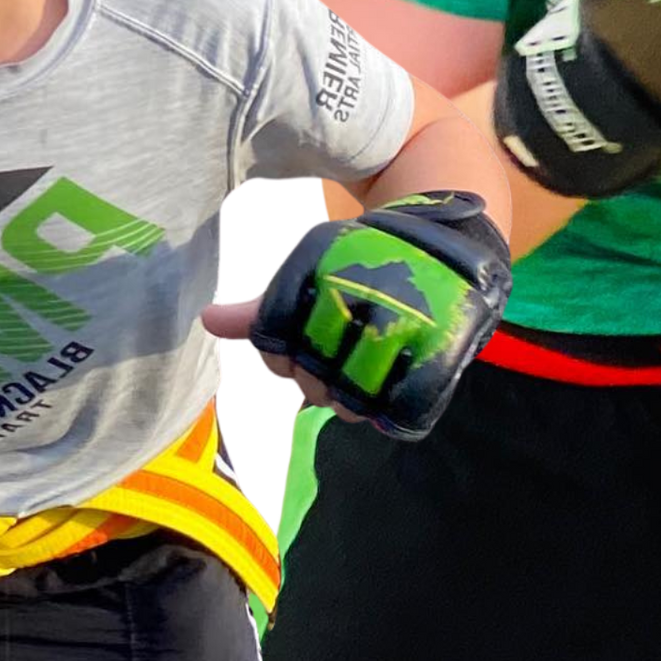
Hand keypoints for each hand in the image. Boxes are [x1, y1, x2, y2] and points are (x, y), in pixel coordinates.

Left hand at [233, 193, 510, 441]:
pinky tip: (384, 391)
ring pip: (347, 403)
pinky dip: (386, 413)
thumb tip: (210, 321)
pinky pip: (397, 415)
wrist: (450, 245)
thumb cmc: (367, 261)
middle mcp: (363, 304)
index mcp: (326, 273)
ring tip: (357, 371)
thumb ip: (266, 306)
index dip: (274, 353)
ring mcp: (404, 336)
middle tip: (330, 356)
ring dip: (345, 397)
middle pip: (307, 378)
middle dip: (309, 376)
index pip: (273, 337)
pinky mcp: (437, 364)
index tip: (290, 346)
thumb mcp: (315, 269)